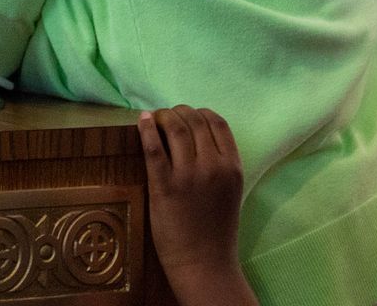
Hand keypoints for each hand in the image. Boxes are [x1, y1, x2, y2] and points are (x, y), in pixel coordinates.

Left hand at [137, 106, 254, 304]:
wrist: (204, 263)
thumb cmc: (216, 230)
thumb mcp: (230, 191)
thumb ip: (220, 164)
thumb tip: (197, 136)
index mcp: (233, 168)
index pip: (218, 123)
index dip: (200, 113)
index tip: (188, 115)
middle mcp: (213, 167)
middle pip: (194, 121)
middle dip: (179, 112)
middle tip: (167, 116)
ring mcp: (188, 175)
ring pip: (175, 128)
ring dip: (163, 117)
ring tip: (155, 118)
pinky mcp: (164, 185)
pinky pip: (153, 147)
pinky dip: (146, 128)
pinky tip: (143, 121)